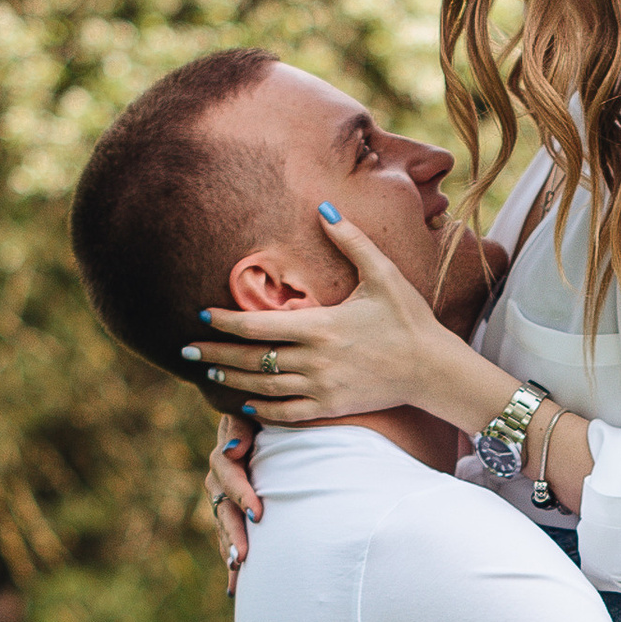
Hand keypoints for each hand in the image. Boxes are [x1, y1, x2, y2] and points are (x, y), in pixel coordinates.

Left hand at [200, 210, 470, 423]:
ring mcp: (321, 387)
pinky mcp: (331, 408)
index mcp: (321, 325)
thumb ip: (351, 241)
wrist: (434, 369)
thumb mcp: (383, 274)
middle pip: (252, 359)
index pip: (258, 325)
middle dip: (215, 353)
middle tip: (186, 349)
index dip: (226, 321)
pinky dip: (260, 411)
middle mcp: (315, 360)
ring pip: (263, 388)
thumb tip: (324, 207)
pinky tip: (243, 404)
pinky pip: (285, 414)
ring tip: (210, 371)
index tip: (203, 316)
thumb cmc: (409, 318)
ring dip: (232, 379)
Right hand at [203, 412, 259, 582]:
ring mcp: (223, 492)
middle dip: (233, 532)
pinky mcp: (231, 509)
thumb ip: (243, 427)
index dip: (240, 493)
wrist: (275, 425)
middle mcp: (222, 472)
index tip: (258, 515)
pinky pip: (226, 535)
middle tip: (244, 556)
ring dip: (228, 547)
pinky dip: (231, 556)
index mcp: (230, 447)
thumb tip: (236, 448)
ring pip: (222, 522)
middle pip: (221, 503)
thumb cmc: (275, 417)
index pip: (227, 471)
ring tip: (237, 572)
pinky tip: (234, 586)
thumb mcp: (260, 414)